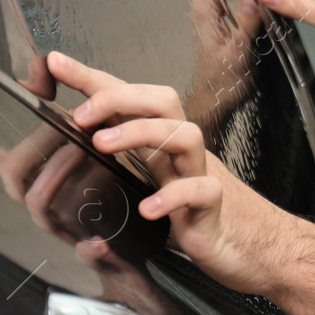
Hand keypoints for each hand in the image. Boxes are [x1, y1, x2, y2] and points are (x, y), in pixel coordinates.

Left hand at [48, 51, 304, 296]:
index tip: (56, 63)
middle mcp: (182, 154)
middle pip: (163, 102)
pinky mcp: (214, 207)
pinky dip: (171, 195)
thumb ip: (121, 172)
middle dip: (119, 98)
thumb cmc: (202, 218)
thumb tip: (71, 161)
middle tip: (81, 114)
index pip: (130, 100)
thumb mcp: (153, 188)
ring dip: (140, 131)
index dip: (94, 79)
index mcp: (163, 146)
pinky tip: (148, 208)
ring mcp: (201, 175)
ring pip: (183, 134)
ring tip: (103, 145)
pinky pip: (199, 190)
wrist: (259, 250)